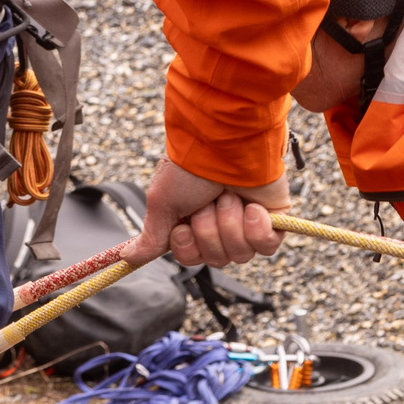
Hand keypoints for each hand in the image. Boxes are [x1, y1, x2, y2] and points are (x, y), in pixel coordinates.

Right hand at [127, 157, 288, 267]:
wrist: (224, 145)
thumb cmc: (188, 169)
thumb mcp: (162, 203)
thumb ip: (151, 236)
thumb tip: (129, 257)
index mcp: (192, 222)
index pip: (191, 257)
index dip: (188, 248)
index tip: (183, 227)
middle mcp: (220, 226)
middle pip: (216, 258)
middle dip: (210, 231)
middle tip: (207, 203)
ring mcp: (247, 224)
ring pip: (240, 254)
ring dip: (231, 223)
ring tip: (229, 196)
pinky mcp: (274, 221)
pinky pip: (267, 247)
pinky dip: (258, 229)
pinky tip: (252, 208)